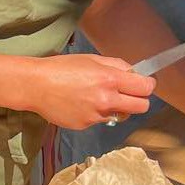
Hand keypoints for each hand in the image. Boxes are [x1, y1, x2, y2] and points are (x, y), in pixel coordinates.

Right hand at [30, 53, 153, 129]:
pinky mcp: (86, 125)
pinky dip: (97, 113)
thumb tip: (134, 72)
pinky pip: (101, 119)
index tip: (144, 83)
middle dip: (140, 99)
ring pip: (121, 115)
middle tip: (130, 93)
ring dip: (117, 107)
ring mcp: (96, 115)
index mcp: (109, 79)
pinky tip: (82, 103)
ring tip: (98, 96)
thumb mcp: (92, 59)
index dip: (148, 85)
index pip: (145, 87)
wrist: (36, 86)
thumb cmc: (61, 68)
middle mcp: (106, 99)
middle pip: (142, 106)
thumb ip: (117, 66)